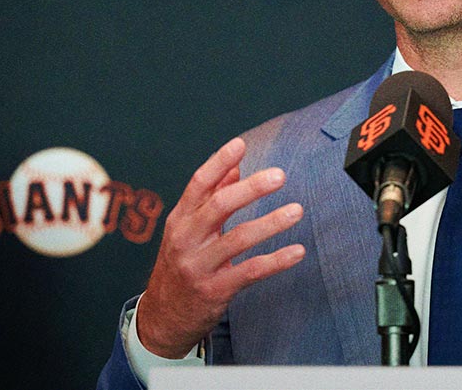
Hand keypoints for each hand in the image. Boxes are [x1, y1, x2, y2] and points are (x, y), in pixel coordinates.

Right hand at [136, 137, 305, 357]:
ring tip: (297, 210)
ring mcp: (200, 266)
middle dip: (251, 189)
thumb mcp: (188, 228)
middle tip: (280, 175)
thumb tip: (235, 167)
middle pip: (219, 207)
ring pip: (238, 239)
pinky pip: (250, 272)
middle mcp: (187, 239)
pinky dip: (276, 261)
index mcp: (180, 219)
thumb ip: (211, 197)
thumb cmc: (181, 262)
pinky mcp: (215, 290)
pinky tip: (298, 251)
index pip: (198, 184)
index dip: (219, 162)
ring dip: (270, 223)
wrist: (163, 316)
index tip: (241, 145)